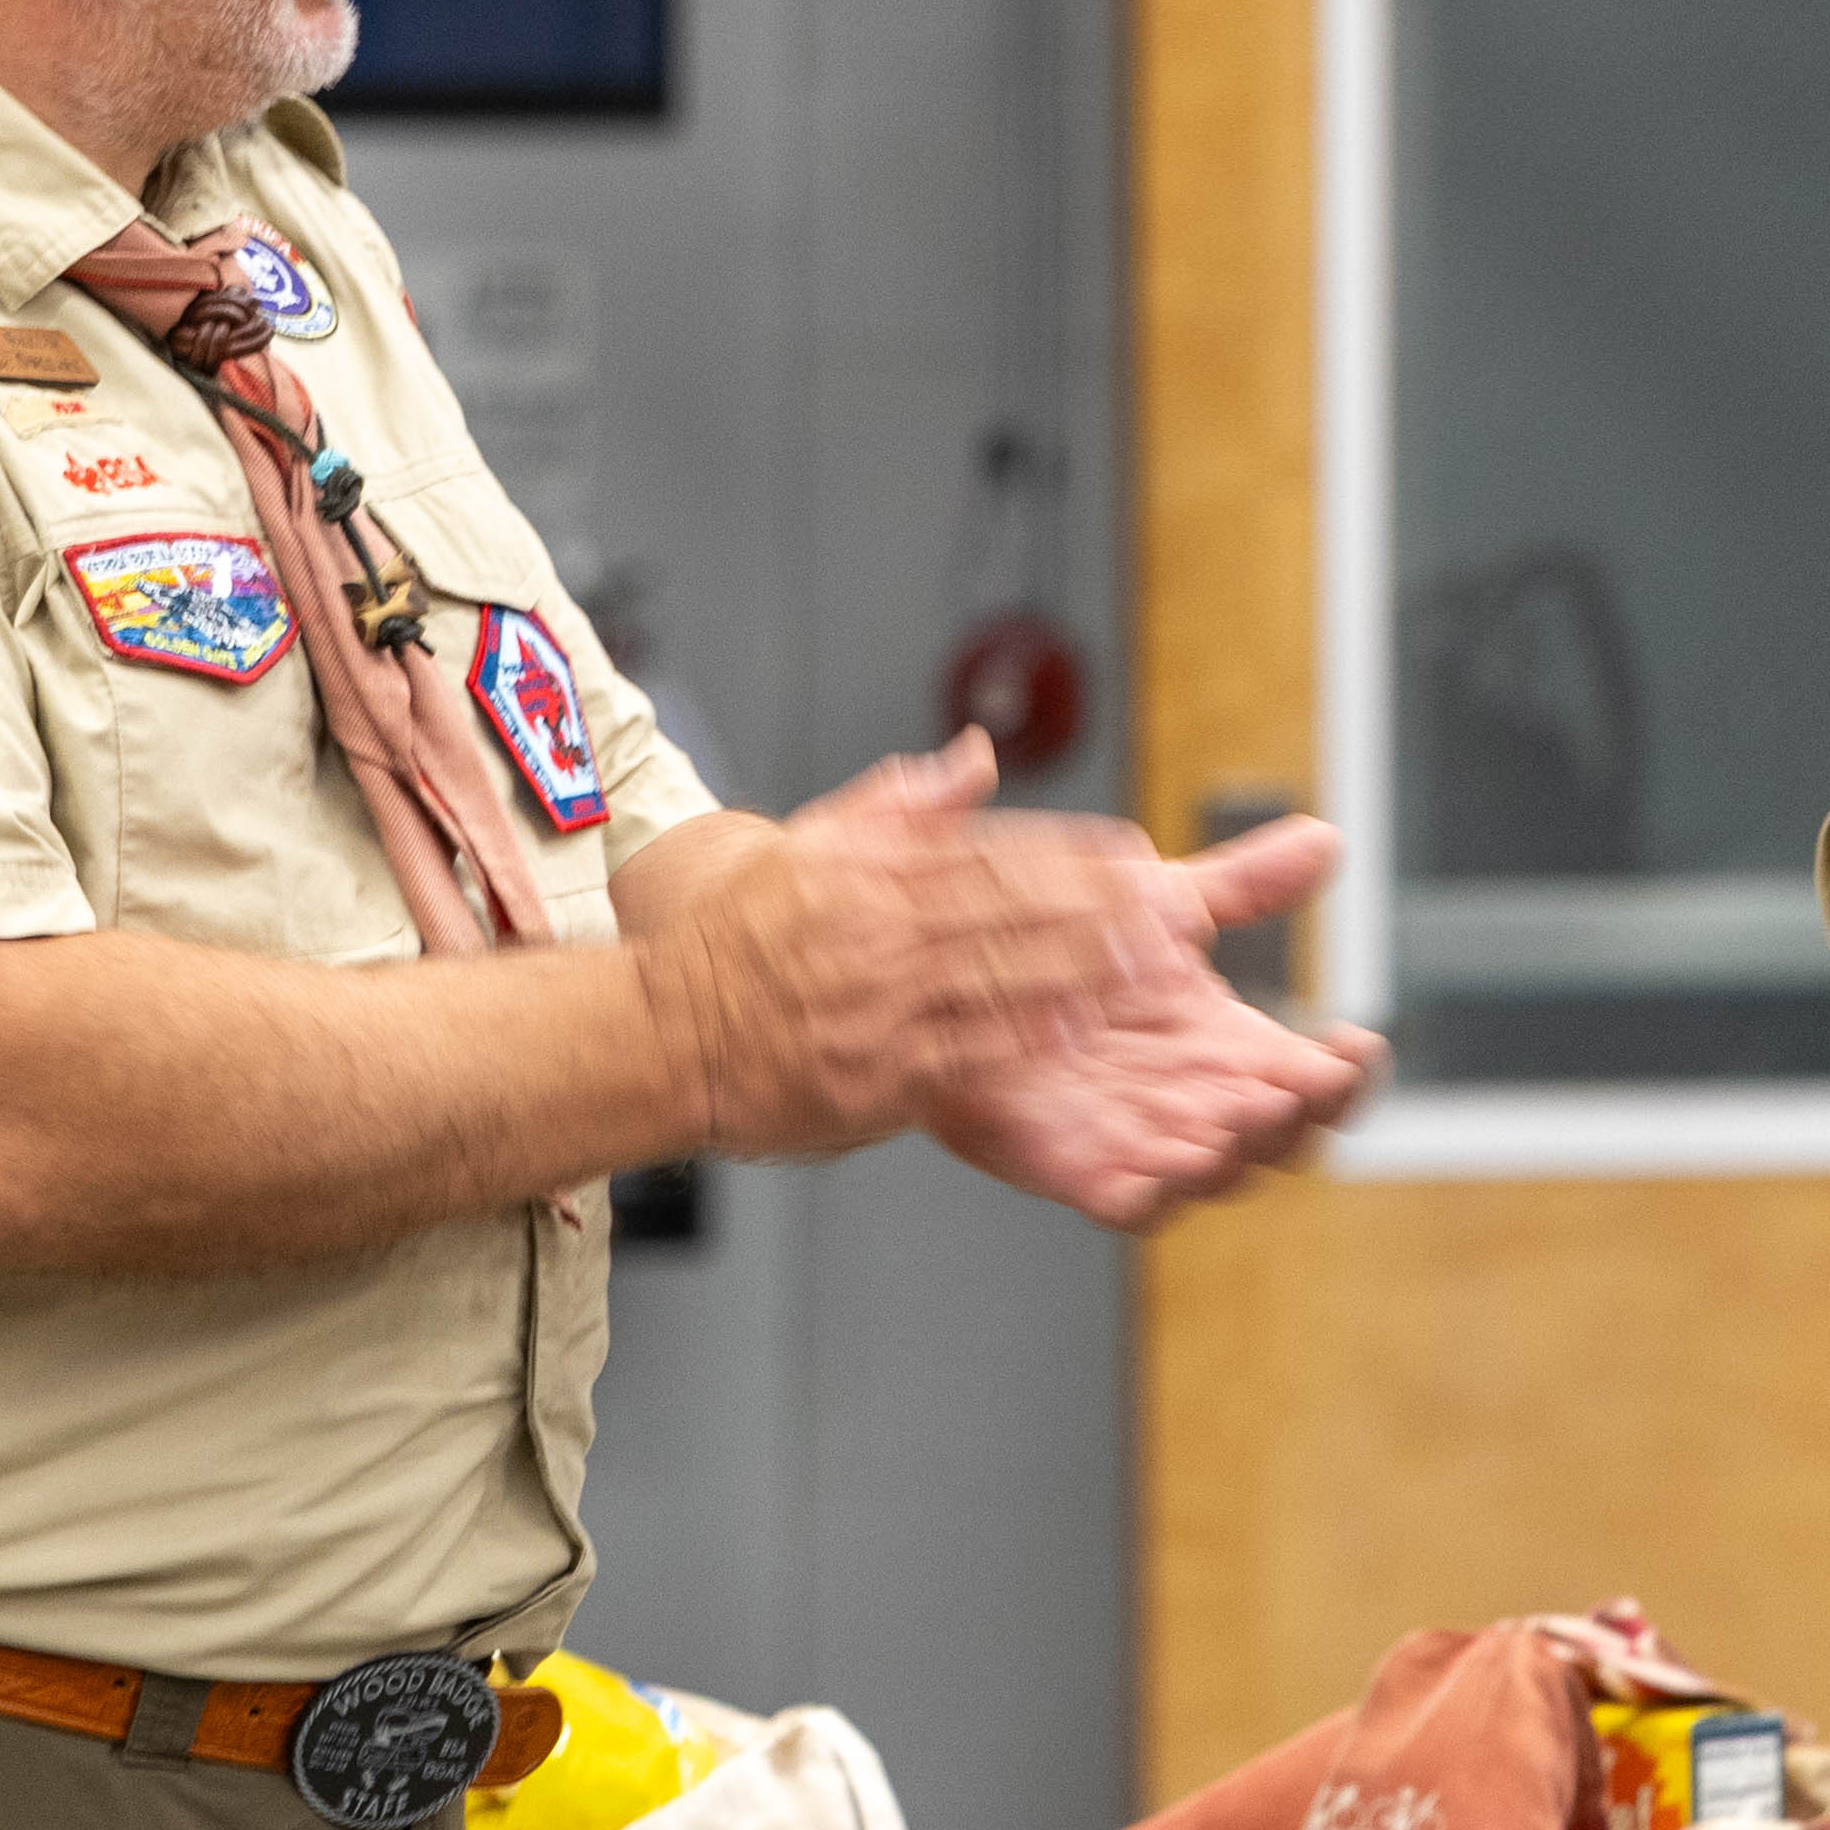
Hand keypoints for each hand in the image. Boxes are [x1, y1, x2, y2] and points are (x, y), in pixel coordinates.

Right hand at [641, 736, 1187, 1159]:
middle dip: (1100, 912)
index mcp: (864, 871)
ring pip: (996, 980)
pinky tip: (1078, 1030)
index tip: (1135, 857)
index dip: (1072, 856)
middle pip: (1007, 913)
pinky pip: (962, 1055)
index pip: (988, 854)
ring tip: (1153, 968)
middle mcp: (874, 932)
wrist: (655, 1034)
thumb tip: (976, 754)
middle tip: (1175, 912)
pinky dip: (1024, 1041)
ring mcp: (874, 1005)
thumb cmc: (729, 945)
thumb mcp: (805, 845)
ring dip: (1081, 973)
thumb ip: (900, 803)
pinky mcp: (870, 1075)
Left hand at [929, 805, 1381, 1222]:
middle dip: (1301, 1117)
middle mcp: (1201, 1102)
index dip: (1349, 1072)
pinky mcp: (1079, 1171)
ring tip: (1246, 1115)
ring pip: (1216, 1173)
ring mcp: (1146, 1143)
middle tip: (1304, 1085)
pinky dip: (1156, 1193)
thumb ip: (1245, 884)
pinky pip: (1130, 1204)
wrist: (962, 969)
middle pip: (1282, 1137)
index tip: (1359, 1041)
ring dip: (1237, 1151)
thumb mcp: (1166, 903)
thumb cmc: (1067, 946)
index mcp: (1234, 1049)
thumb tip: (1323, 841)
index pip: (1319, 1080)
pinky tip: (1171, 1166)